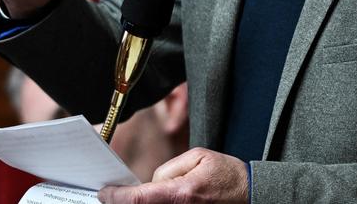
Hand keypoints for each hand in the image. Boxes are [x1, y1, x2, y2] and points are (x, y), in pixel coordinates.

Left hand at [97, 148, 247, 203]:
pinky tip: (151, 200)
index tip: (104, 192)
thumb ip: (169, 169)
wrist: (252, 195)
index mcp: (181, 193)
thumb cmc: (228, 175)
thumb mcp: (198, 157)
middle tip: (112, 194)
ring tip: (131, 196)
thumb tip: (151, 183)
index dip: (117, 197)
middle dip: (124, 202)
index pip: (138, 199)